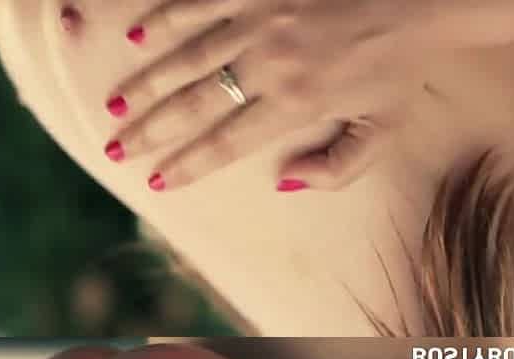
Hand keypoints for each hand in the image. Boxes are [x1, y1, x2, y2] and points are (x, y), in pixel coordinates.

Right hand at [103, 0, 437, 191]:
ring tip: (113, 107)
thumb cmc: (400, 65)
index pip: (225, 143)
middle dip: (150, 132)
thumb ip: (335, 169)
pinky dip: (167, 19)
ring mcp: (259, 20)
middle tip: (115, 149)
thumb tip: (281, 185)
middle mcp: (269, 65)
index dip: (187, 165)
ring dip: (146, 86)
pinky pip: (200, 3)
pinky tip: (138, 37)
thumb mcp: (382, 131)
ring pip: (187, 59)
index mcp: (295, 104)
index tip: (156, 180)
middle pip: (194, 105)